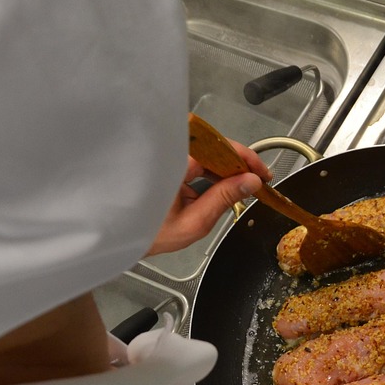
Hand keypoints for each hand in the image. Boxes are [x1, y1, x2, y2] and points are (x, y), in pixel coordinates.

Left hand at [147, 145, 271, 255]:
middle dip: (239, 163)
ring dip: (228, 168)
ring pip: (208, 155)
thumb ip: (224, 199)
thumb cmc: (151, 233)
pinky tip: (225, 185)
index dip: (244, 157)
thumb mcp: (194, 222)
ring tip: (245, 185)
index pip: (218, 148)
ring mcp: (170, 159)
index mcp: (176, 163)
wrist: (122, 236)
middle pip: (214, 148)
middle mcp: (172, 155)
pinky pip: (197, 162)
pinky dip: (214, 172)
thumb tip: (251, 182)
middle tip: (258, 180)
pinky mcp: (169, 165)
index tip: (262, 172)